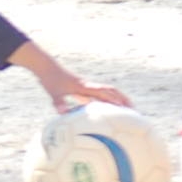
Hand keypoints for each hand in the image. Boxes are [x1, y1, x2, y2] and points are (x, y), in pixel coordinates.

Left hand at [14, 45, 130, 110]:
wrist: (47, 67)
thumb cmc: (50, 80)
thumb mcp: (54, 94)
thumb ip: (59, 104)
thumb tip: (63, 114)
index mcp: (85, 87)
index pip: (104, 93)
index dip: (115, 100)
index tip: (125, 109)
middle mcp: (89, 86)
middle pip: (111, 92)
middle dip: (123, 100)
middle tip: (134, 111)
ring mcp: (87, 88)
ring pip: (106, 94)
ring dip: (117, 101)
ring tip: (126, 113)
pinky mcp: (82, 90)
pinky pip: (97, 98)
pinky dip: (105, 104)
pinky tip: (107, 114)